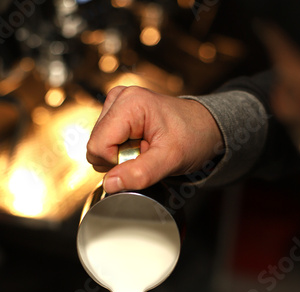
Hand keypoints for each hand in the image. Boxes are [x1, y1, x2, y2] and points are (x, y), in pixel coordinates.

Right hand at [86, 86, 222, 192]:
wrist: (205, 128)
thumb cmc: (193, 136)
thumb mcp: (170, 159)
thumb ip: (140, 173)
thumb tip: (110, 184)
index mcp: (129, 103)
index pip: (98, 146)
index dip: (116, 163)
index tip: (142, 158)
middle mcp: (119, 98)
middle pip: (95, 145)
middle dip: (119, 159)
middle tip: (146, 153)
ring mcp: (116, 105)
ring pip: (99, 146)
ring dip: (121, 156)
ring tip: (145, 149)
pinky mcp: (116, 114)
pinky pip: (105, 143)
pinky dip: (122, 151)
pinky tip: (140, 145)